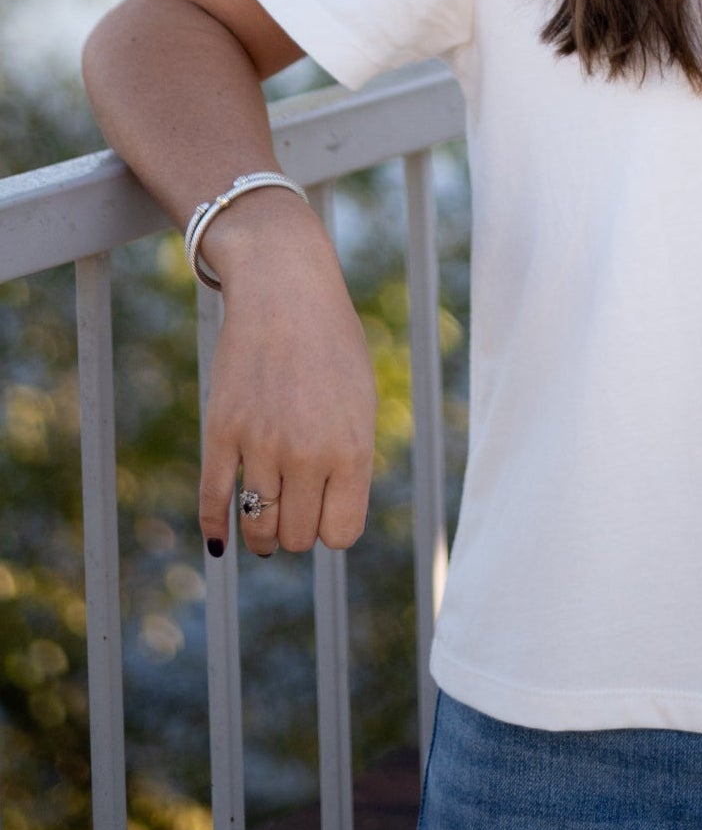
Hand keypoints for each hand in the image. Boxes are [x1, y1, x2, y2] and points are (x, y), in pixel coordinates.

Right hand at [197, 192, 377, 558]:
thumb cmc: (331, 345)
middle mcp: (308, 452)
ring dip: (260, 535)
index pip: (341, 533)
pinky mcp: (222, 430)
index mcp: (353, 447)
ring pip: (258, 526)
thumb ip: (349, 460)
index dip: (331, 527)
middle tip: (295, 510)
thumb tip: (329, 518)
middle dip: (296, 530)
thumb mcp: (360, 401)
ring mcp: (261, 443)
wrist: (285, 290)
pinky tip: (220, 539)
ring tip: (264, 530)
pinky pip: (214, 499)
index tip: (326, 510)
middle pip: (297, 536)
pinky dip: (216, 527)